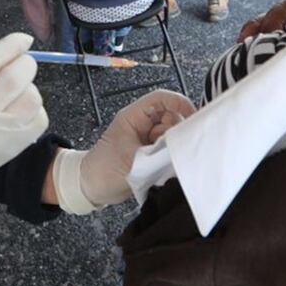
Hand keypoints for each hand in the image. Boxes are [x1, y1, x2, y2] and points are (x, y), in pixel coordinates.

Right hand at [0, 33, 48, 218]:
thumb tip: (12, 46)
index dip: (13, 44)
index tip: (22, 40)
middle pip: (17, 76)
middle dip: (25, 64)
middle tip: (21, 66)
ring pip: (32, 97)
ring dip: (29, 89)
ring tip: (16, 94)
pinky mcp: (15, 146)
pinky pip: (39, 118)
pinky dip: (33, 110)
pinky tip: (19, 111)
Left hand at [52, 90, 194, 213]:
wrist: (91, 187)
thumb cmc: (102, 169)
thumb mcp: (133, 160)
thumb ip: (159, 153)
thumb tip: (182, 149)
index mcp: (133, 117)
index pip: (161, 98)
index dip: (180, 103)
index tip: (194, 116)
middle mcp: (142, 124)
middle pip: (172, 115)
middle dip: (177, 130)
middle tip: (171, 147)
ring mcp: (147, 138)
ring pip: (173, 133)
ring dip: (173, 146)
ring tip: (161, 160)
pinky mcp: (151, 152)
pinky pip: (169, 148)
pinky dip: (171, 155)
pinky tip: (163, 166)